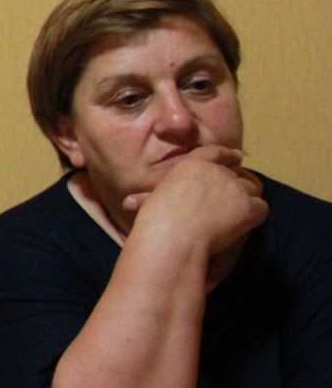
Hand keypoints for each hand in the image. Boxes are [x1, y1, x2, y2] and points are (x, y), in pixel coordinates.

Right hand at [122, 147, 265, 260]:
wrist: (174, 234)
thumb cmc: (156, 220)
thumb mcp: (152, 199)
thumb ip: (149, 196)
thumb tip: (127, 203)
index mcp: (193, 164)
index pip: (217, 152)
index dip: (229, 155)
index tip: (236, 156)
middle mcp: (217, 171)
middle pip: (238, 174)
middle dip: (238, 185)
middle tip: (235, 198)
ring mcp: (235, 187)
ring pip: (252, 190)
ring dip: (247, 200)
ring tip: (236, 214)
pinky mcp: (248, 205)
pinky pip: (261, 207)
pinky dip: (254, 214)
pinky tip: (243, 223)